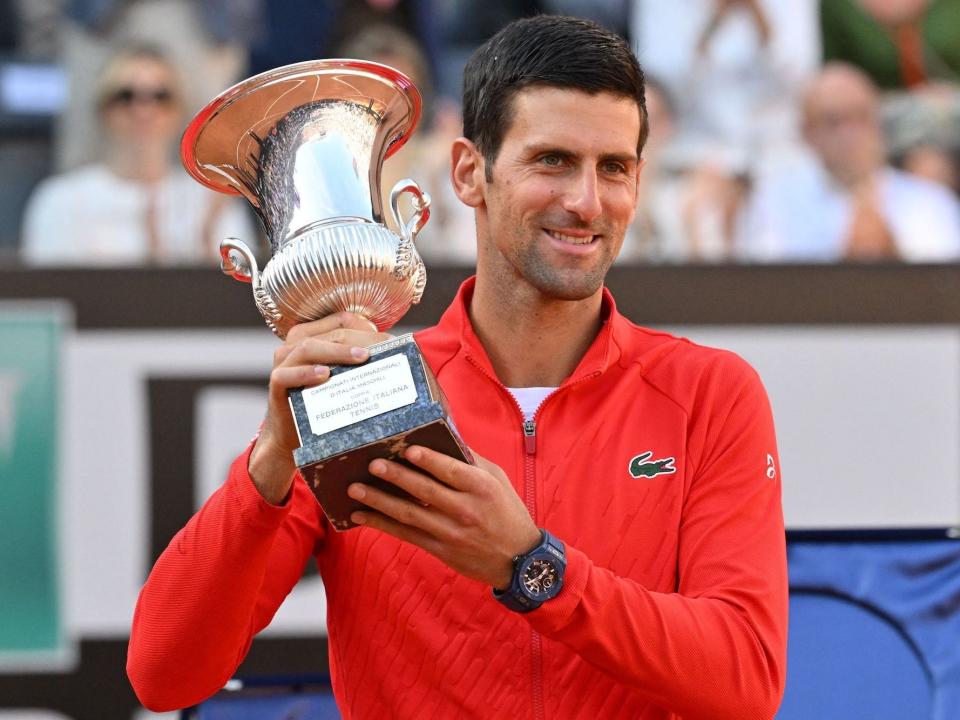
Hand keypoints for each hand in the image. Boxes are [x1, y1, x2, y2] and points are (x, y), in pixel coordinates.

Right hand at [249, 313, 391, 503]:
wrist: (293, 435)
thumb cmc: (324, 402)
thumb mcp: (344, 377)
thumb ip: (361, 360)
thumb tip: (400, 351)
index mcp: (314, 334)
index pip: (343, 320)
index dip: (368, 328)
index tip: (391, 342)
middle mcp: (296, 343)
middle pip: (331, 332)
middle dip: (361, 339)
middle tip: (384, 350)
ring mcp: (284, 362)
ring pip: (310, 346)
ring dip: (337, 351)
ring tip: (361, 358)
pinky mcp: (276, 383)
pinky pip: (287, 374)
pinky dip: (306, 373)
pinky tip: (325, 376)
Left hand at [347, 446, 541, 588]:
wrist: (519, 560)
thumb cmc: (507, 512)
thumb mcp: (497, 480)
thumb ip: (471, 459)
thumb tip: (445, 435)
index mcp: (481, 487)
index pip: (450, 470)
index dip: (428, 460)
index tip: (407, 450)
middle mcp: (465, 509)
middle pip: (424, 491)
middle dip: (396, 477)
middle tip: (372, 465)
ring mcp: (451, 532)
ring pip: (409, 514)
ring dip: (379, 502)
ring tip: (356, 490)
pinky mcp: (440, 549)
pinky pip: (406, 534)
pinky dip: (382, 524)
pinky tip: (362, 516)